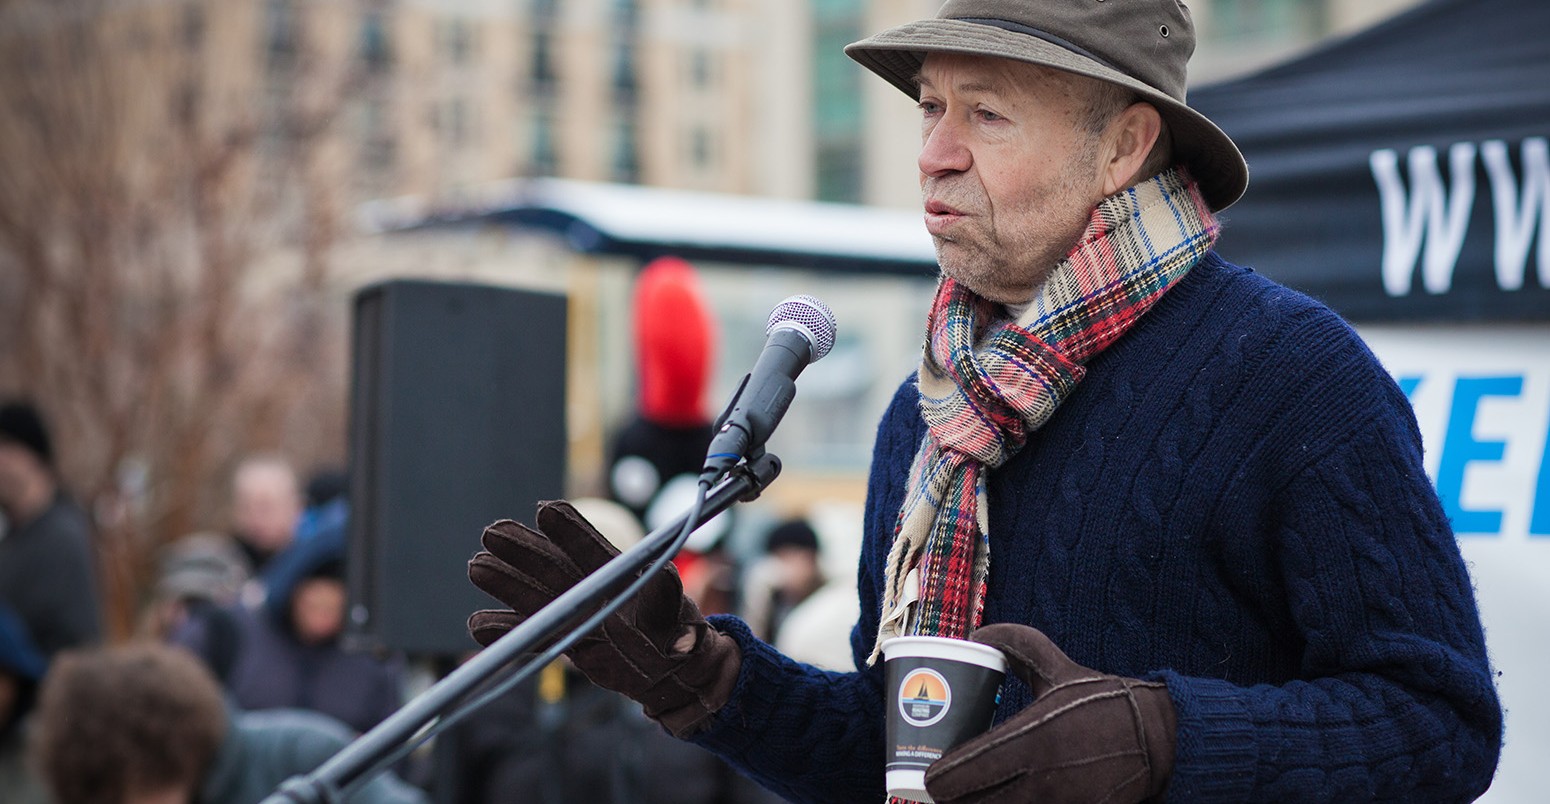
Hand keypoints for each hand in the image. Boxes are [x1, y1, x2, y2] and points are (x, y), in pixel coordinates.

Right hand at [466, 500, 740, 736]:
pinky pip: (533, 635)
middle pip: (554, 566)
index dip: (571, 531)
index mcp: (623, 574)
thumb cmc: (682, 636)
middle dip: (523, 549)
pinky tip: (478, 623)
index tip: (545, 510)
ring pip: (537, 596)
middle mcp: (594, 589)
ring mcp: (578, 614)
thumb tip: (686, 643)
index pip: (594, 549)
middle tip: (492, 533)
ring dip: (506, 583)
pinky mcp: (567, 642)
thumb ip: (683, 634)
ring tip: (477, 566)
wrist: (670, 669)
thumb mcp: (688, 630)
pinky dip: (506, 631)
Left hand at [924, 623, 1176, 803]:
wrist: (1158, 738)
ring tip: (966, 798)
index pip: (971, 766)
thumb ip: (1017, 646)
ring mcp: (1061, 801)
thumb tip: (975, 634)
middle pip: (976, 801)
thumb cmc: (1102, 701)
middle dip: (953, 799)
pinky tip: (999, 802)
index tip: (929, 775)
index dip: (941, 778)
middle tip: (940, 791)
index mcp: (1034, 734)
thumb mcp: (1059, 668)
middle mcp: (1044, 774)